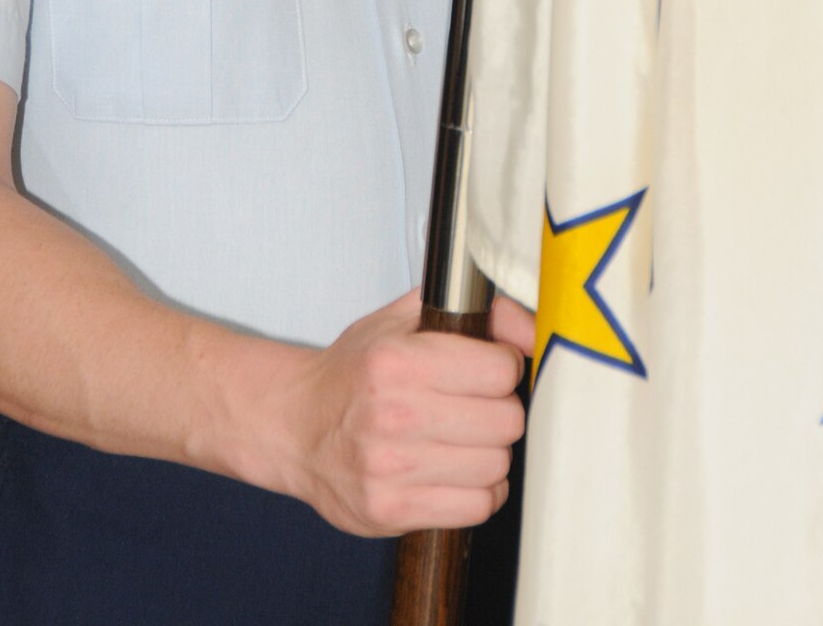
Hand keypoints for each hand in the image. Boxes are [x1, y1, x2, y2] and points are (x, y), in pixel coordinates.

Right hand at [278, 288, 526, 536]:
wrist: (293, 425)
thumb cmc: (354, 372)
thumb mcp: (401, 320)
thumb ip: (470, 312)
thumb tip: (529, 327)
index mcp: (397, 361)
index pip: (500, 370)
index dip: (503, 366)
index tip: (489, 368)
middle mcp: (393, 415)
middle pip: (506, 422)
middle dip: (501, 411)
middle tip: (479, 406)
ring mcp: (390, 469)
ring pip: (496, 466)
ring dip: (491, 453)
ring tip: (465, 439)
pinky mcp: (390, 512)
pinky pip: (476, 507)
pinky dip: (479, 491)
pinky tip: (459, 472)